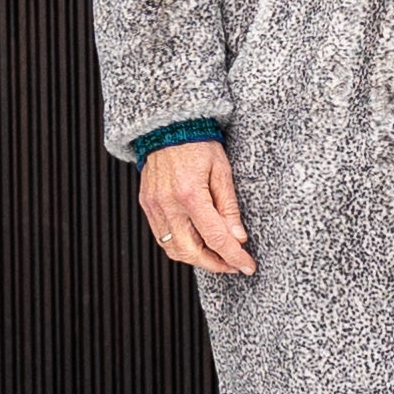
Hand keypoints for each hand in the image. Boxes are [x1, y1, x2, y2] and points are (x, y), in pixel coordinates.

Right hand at [137, 140, 250, 274]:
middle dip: (214, 264)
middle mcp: (168, 203)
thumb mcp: (222, 171)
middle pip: (190, 251)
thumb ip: (229, 207)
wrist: (169, 126)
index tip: (247, 266)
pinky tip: (196, 242)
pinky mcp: (146, 204)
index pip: (215, 237)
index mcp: (190, 193)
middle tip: (233, 265)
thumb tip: (237, 238)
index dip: (234, 256)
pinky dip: (180, 246)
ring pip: (173, 249)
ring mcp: (153, 205)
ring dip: (196, 258)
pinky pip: (161, 237)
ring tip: (216, 256)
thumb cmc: (198, 143)